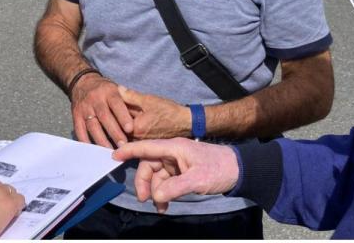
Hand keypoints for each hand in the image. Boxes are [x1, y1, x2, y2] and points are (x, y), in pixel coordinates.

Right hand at [70, 74, 133, 147]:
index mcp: (109, 91)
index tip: (130, 129)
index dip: (123, 116)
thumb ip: (128, 102)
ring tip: (111, 151)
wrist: (83, 82)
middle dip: (114, 132)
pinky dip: (86, 141)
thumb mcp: (118, 90)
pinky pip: (80, 130)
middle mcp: (95, 99)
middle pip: (104, 117)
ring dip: (101, 140)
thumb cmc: (106, 90)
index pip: (116, 104)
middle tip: (123, 145)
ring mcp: (84, 108)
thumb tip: (141, 118)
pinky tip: (94, 150)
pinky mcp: (75, 116)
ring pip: (92, 126)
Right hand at [112, 138, 239, 213]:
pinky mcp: (182, 172)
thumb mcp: (197, 179)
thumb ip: (174, 187)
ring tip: (160, 207)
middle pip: (149, 165)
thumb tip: (156, 195)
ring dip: (155, 192)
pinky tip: (165, 205)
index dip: (129, 151)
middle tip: (144, 199)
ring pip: (156, 176)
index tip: (113, 156)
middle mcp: (172, 153)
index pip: (146, 147)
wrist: (239, 171)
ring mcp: (177, 163)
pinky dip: (163, 193)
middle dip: (144, 182)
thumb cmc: (219, 168)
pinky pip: (166, 182)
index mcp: (174, 147)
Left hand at [118, 86, 190, 139]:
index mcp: (135, 129)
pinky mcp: (146, 144)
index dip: (116, 107)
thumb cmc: (169, 112)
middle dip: (119, 116)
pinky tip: (139, 119)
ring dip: (126, 121)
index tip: (115, 100)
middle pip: (121, 125)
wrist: (185, 123)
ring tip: (133, 113)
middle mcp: (136, 139)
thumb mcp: (148, 100)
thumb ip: (131, 95)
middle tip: (121, 107)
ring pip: (127, 130)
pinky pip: (134, 134)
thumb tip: (118, 89)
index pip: (118, 116)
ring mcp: (141, 143)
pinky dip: (133, 126)